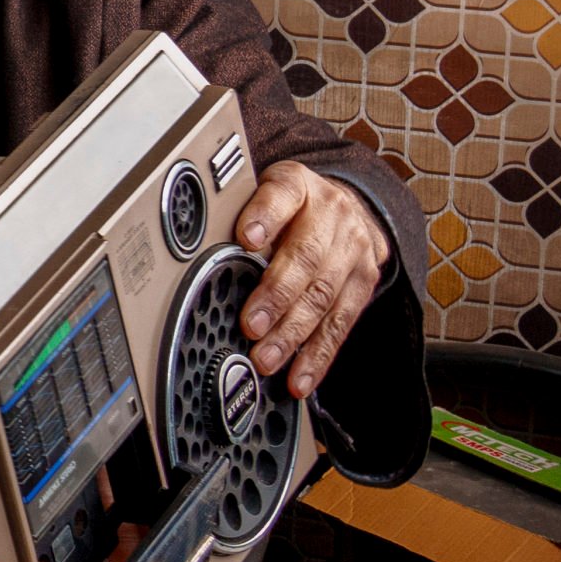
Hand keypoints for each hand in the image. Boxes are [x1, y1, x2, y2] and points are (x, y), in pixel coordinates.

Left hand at [234, 163, 391, 399]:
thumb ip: (236, 214)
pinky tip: (300, 376)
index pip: (280, 195)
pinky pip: (341, 323)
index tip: (246, 238)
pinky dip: (318, 355)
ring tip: (268, 359)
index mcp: (296, 185)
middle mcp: (332, 214)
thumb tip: (195, 250)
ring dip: (294, 334)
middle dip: (276, 296)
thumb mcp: (263, 193)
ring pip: (324, 296)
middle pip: (305, 257)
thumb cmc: (291, 205)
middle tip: (251, 325)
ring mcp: (353, 249)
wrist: (349, 207)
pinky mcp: (365, 282)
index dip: (264, 217)